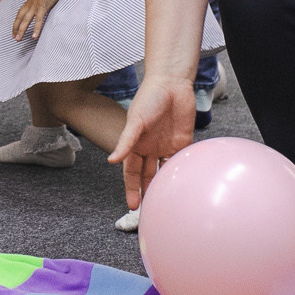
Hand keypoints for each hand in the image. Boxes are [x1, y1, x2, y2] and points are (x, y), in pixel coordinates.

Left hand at [12, 0, 58, 40]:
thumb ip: (39, 1)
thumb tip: (40, 4)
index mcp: (29, 2)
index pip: (19, 14)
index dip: (16, 22)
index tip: (14, 30)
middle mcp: (29, 5)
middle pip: (20, 18)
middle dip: (16, 29)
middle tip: (14, 38)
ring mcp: (35, 7)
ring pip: (25, 21)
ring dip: (21, 31)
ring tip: (18, 40)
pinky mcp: (42, 8)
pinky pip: (38, 21)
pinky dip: (36, 29)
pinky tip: (34, 37)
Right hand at [108, 76, 194, 208]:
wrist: (172, 84)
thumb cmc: (149, 98)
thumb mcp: (135, 121)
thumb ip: (125, 142)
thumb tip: (111, 161)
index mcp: (136, 144)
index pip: (131, 171)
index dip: (131, 188)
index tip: (132, 205)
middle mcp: (150, 148)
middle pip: (147, 175)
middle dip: (146, 191)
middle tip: (148, 210)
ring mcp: (166, 146)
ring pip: (163, 171)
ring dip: (163, 185)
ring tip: (165, 202)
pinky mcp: (182, 142)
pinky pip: (180, 161)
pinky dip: (180, 173)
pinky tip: (182, 185)